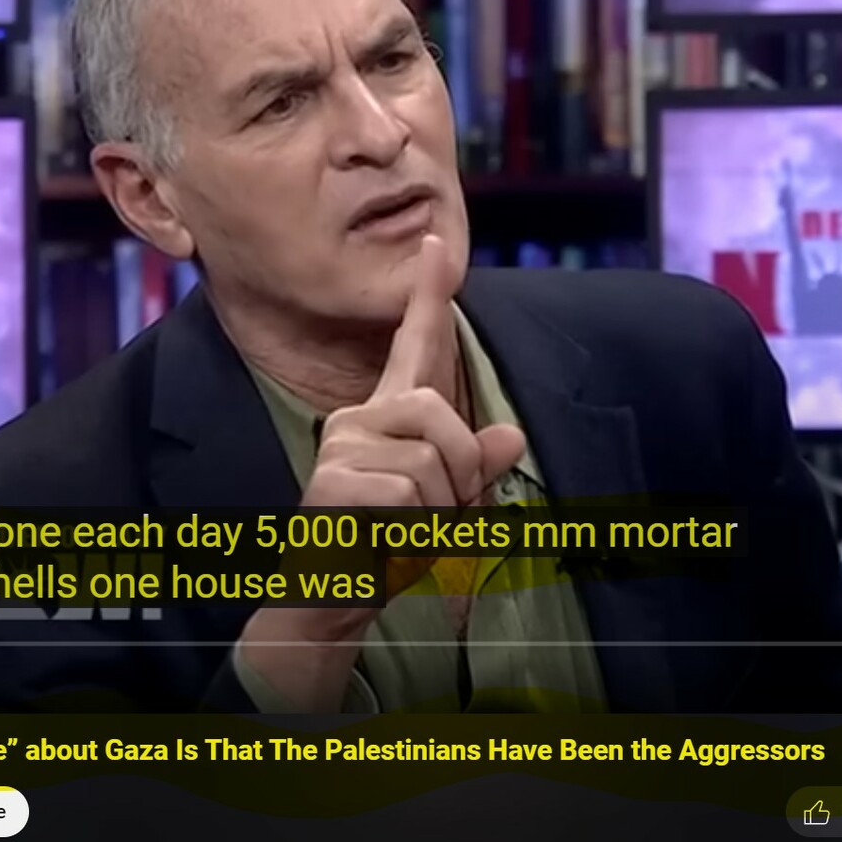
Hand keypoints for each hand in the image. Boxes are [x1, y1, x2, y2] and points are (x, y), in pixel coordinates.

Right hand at [236, 235, 526, 709]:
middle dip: (458, 473)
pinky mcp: (331, 482)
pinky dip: (410, 532)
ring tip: (402, 534)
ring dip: (435, 512)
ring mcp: (341, 447)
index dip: (427, 296)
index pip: (413, 347)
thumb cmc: (384, 549)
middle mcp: (358, 419)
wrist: (330, 598)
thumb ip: (473, 468)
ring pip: (430, 462)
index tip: (435, 243)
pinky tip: (383, 544)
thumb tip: (511, 434)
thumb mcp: (443, 507)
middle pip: (440, 412)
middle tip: (431, 516)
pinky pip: (406, 496)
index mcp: (386, 416)